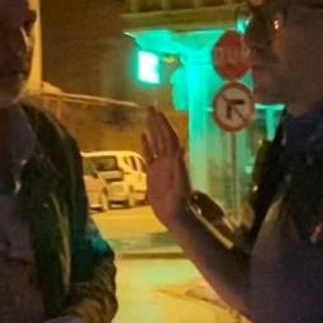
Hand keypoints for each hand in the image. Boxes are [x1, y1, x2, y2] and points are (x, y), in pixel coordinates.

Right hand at [142, 107, 192, 227]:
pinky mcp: (153, 173)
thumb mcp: (181, 186)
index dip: (164, 126)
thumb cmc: (179, 202)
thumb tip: (180, 150)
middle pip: (161, 136)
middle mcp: (167, 159)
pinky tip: (142, 135)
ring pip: (155, 143)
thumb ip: (180, 169)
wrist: (173, 214)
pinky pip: (149, 155)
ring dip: (152, 129)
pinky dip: (146, 144)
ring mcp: (160, 165)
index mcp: (174, 160)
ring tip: (147, 116)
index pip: (168, 138)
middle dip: (157, 122)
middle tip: (150, 108)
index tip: (158, 114)